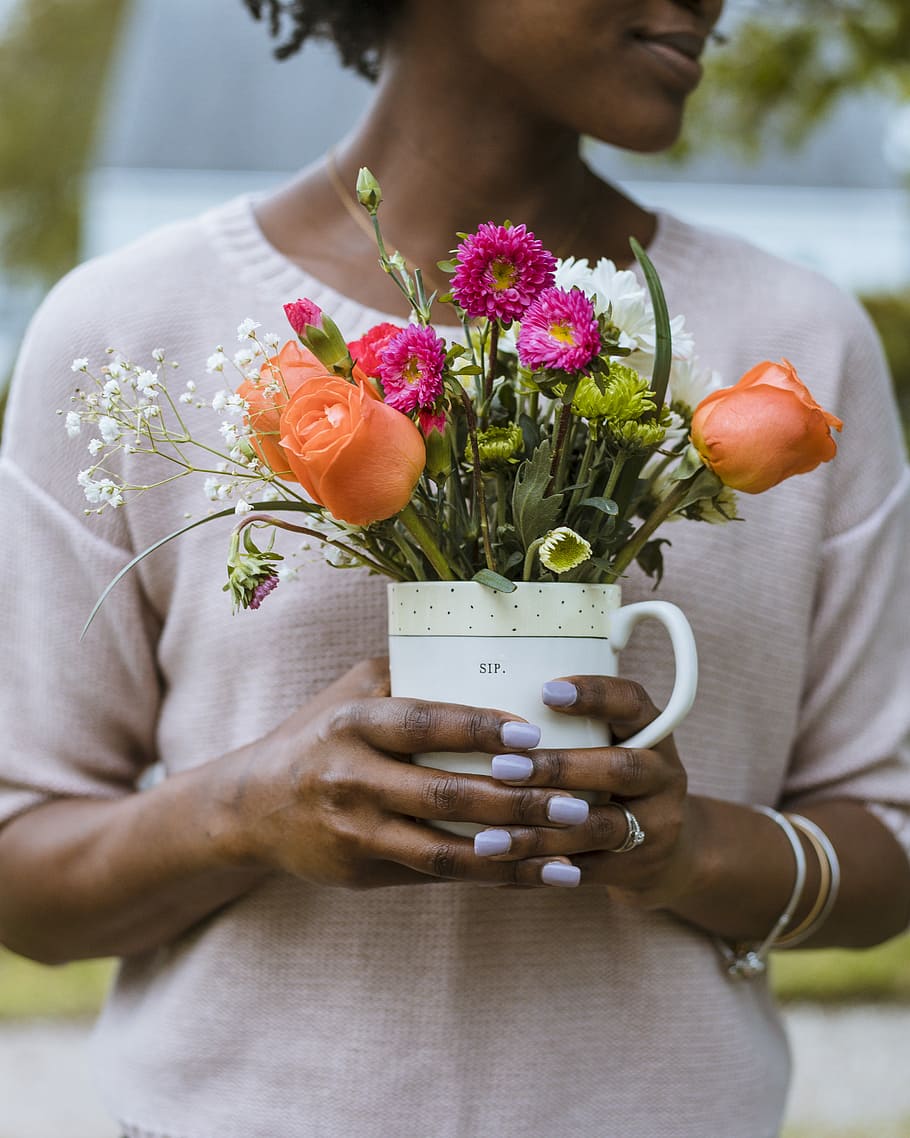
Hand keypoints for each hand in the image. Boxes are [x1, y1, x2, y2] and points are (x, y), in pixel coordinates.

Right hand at [212, 658, 594, 890]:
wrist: (254, 805)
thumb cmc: (321, 733)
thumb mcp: (353, 691)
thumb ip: (411, 672)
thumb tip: (492, 653)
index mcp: (353, 724)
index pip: (423, 724)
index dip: (479, 730)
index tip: (534, 735)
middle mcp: (351, 779)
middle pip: (444, 794)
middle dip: (516, 801)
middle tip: (576, 802)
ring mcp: (355, 832)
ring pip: (445, 850)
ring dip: (513, 852)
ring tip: (571, 852)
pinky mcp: (362, 872)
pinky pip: (436, 877)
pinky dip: (491, 878)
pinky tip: (537, 874)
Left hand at [473, 675, 697, 906]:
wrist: (667, 849)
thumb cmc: (617, 781)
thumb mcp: (612, 742)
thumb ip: (572, 725)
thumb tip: (492, 703)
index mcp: (654, 732)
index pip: (632, 703)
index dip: (594, 694)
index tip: (545, 691)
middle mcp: (663, 775)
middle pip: (619, 768)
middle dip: (558, 768)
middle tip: (504, 767)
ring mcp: (657, 825)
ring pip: (601, 827)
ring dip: (541, 831)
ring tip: (489, 837)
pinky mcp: (641, 867)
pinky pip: (588, 870)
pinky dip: (543, 868)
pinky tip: (503, 865)